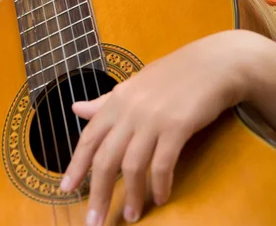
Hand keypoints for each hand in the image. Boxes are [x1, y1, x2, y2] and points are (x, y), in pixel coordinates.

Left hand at [60, 30, 248, 224]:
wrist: (210, 65)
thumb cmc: (171, 75)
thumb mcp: (133, 85)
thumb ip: (104, 103)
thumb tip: (75, 109)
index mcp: (116, 100)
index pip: (89, 137)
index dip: (76, 165)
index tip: (65, 190)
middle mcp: (130, 110)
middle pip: (107, 159)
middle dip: (97, 193)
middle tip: (93, 222)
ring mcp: (153, 119)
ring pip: (133, 166)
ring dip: (131, 196)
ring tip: (130, 216)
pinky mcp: (177, 127)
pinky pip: (163, 164)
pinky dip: (159, 185)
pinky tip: (160, 198)